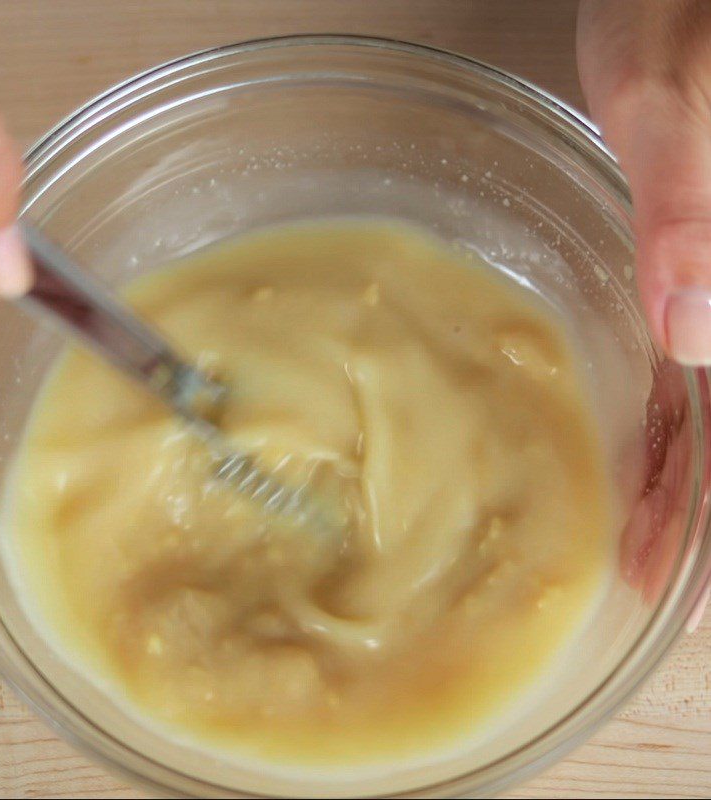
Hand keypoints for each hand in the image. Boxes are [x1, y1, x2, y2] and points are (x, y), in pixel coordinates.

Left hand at [578, 0, 710, 627]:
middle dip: (690, 516)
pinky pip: (673, 370)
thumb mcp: (679, 99)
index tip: (670, 581)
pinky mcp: (678, 270)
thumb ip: (695, 209)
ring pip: (698, 410)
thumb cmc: (685, 8)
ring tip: (628, 550)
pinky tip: (621, 457)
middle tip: (646, 586)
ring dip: (670, 483)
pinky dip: (650, 425)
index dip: (704, 511)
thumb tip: (696, 333)